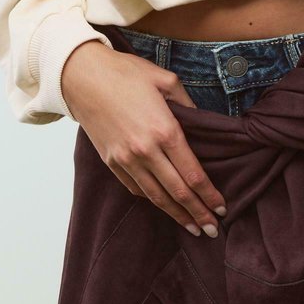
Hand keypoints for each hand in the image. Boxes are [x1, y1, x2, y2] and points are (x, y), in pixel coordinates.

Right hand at [61, 42, 227, 238]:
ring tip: (192, 227)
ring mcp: (126, 160)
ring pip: (156, 197)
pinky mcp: (111, 162)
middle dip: (198, 214)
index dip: (209, 195)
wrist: (82, 77)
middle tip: (213, 231)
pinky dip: (152, 199)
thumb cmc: (125, 73)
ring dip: (176, 215)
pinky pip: (136, 188)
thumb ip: (188, 104)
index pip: (193, 174)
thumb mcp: (166, 80)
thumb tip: (200, 123)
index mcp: (165, 131)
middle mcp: (146, 151)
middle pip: (178, 192)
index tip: (222, 208)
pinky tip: (164, 205)